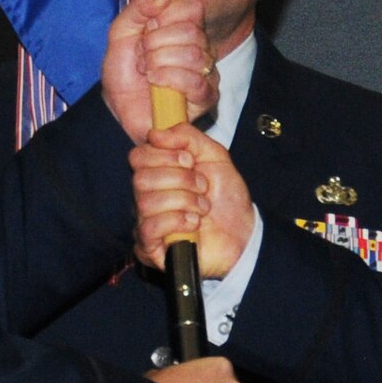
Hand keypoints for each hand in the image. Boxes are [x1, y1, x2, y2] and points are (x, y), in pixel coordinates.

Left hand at [101, 0, 216, 140]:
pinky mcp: (206, 96)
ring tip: (146, 71)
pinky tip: (154, 82)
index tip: (147, 29)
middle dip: (156, 43)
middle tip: (142, 55)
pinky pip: (196, 82)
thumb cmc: (124, 70)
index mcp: (184, 27)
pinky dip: (169, 78)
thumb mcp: (121, 32)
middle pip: (191, 31)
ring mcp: (206, 71)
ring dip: (159, 62)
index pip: (192, 7)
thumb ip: (138, 8)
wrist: (118, 106)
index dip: (166, 16)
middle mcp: (201, 46)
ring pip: (194, 55)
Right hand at [130, 124, 253, 276]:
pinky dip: (177, 221)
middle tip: (203, 186)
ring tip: (203, 208)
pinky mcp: (151, 248)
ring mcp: (147, 223)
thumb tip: (155, 134)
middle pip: (140, 179)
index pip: (137, 156)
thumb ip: (188, 136)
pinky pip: (149, 228)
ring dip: (184, 201)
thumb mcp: (214, 156)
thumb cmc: (227, 198)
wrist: (244, 233)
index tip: (190, 160)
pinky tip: (194, 224)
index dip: (164, 154)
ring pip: (146, 203)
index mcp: (157, 174)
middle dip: (180, 179)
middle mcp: (147, 197)